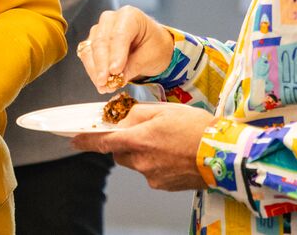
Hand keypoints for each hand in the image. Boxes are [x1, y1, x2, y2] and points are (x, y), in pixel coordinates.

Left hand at [72, 102, 212, 190]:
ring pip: (135, 162)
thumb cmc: (197, 129)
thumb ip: (136, 113)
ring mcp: (151, 175)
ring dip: (141, 152)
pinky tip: (172, 155)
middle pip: (119, 152)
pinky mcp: (162, 185)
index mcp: (138, 139)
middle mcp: (141, 161)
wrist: (223, 155)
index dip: (85, 141)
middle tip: (145, 132)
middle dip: (124, 142)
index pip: (102, 141)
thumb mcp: (164, 110)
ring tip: (165, 143)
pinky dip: (155, 163)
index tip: (73, 140)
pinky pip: (150, 172)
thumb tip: (118, 117)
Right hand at [77, 5, 174, 92]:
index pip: (119, 34)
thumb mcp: (151, 56)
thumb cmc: (155, 46)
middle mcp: (111, 19)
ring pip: (90, 49)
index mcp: (130, 15)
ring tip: (104, 86)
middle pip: (101, 41)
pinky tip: (100, 83)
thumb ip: (134, 65)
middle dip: (102, 64)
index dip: (116, 53)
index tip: (115, 71)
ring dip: (95, 70)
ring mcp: (99, 29)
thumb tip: (118, 78)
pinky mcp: (93, 42)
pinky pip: (87, 56)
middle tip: (105, 82)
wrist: (153, 46)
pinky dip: (93, 71)